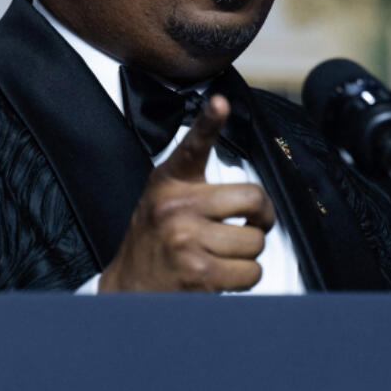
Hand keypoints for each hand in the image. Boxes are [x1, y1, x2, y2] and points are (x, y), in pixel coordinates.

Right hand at [99, 95, 274, 291]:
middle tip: (251, 225)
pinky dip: (245, 277)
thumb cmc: (154, 239)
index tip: (220, 102)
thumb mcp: (164, 196)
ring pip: (255, 241)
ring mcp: (186, 240)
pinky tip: (222, 273)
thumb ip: (195, 177)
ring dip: (249, 254)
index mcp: (170, 181)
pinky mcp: (197, 273)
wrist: (129, 288)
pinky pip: (251, 272)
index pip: (194, 146)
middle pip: (254, 200)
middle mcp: (176, 207)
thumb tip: (228, 133)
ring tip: (224, 254)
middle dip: (261, 219)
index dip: (209, 121)